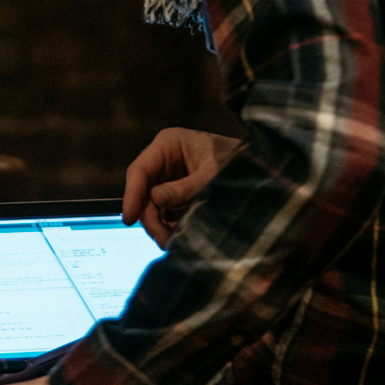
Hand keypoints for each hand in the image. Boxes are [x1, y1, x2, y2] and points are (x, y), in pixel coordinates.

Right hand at [121, 128, 243, 246]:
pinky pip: (164, 211)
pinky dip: (168, 224)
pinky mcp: (175, 192)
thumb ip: (185, 187)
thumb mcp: (213, 173)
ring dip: (159, 224)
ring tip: (172, 241)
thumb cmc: (237, 160)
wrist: (256, 165)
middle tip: (161, 239)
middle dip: (149, 217)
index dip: (132, 195)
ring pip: (151, 204)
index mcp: (168, 144)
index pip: (140, 170)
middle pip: (142, 190)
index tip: (129, 218)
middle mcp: (163, 159)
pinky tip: (178, 234)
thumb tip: (156, 199)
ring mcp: (168, 176)